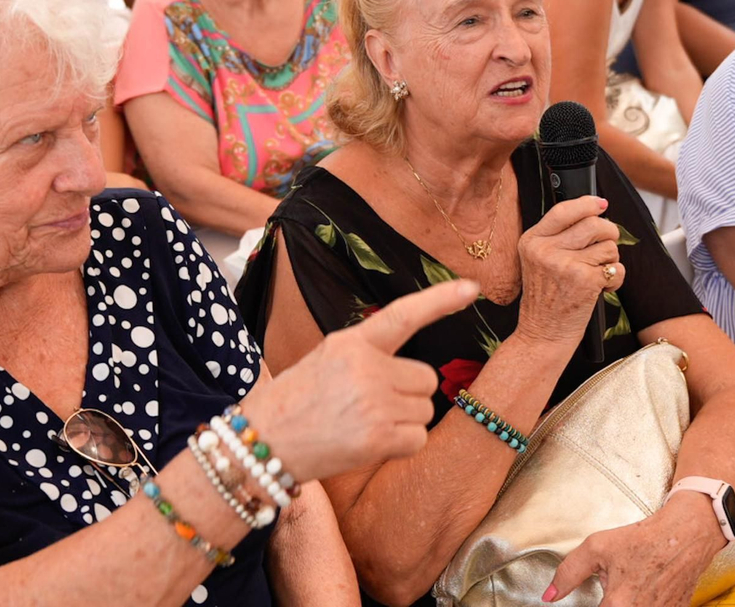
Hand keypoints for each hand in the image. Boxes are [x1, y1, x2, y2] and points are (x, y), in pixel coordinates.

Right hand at [247, 278, 479, 483]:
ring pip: (424, 410)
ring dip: (403, 421)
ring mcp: (373, 403)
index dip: (439, 300)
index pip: (403, 315)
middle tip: (369, 406)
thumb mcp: (327, 359)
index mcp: (352, 342)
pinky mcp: (378, 438)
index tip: (471, 288)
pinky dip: (400, 446)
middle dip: (407, 394)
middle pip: (426, 378)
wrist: (262, 443)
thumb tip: (413, 372)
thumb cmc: (296, 402)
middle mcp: (366, 368)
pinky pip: (417, 439)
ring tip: (362, 424)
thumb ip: (367, 355)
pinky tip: (369, 443)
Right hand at [513, 196, 623, 347]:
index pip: (563, 210)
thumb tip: (594, 213)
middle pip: (593, 223)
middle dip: (609, 233)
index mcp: (532, 241)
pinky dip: (615, 278)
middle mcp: (546, 250)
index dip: (587, 203)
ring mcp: (565, 264)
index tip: (601, 203)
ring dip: (610, 259)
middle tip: (607, 244)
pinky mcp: (585, 280)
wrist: (542, 334)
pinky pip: (615, 267)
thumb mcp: (537, 261)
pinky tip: (601, 288)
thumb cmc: (545, 300)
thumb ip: (557, 238)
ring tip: (597, 273)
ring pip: (608, 245)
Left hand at [546, 495, 725, 606]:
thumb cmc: (643, 539)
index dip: (593, 606)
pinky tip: (645, 590)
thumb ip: (568, 573)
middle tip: (613, 590)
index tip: (598, 600)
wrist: (685, 536)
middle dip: (609, 603)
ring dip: (627, 604)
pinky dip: (644, 603)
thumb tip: (549, 594)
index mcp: (617, 605)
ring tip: (630, 586)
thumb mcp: (597, 547)